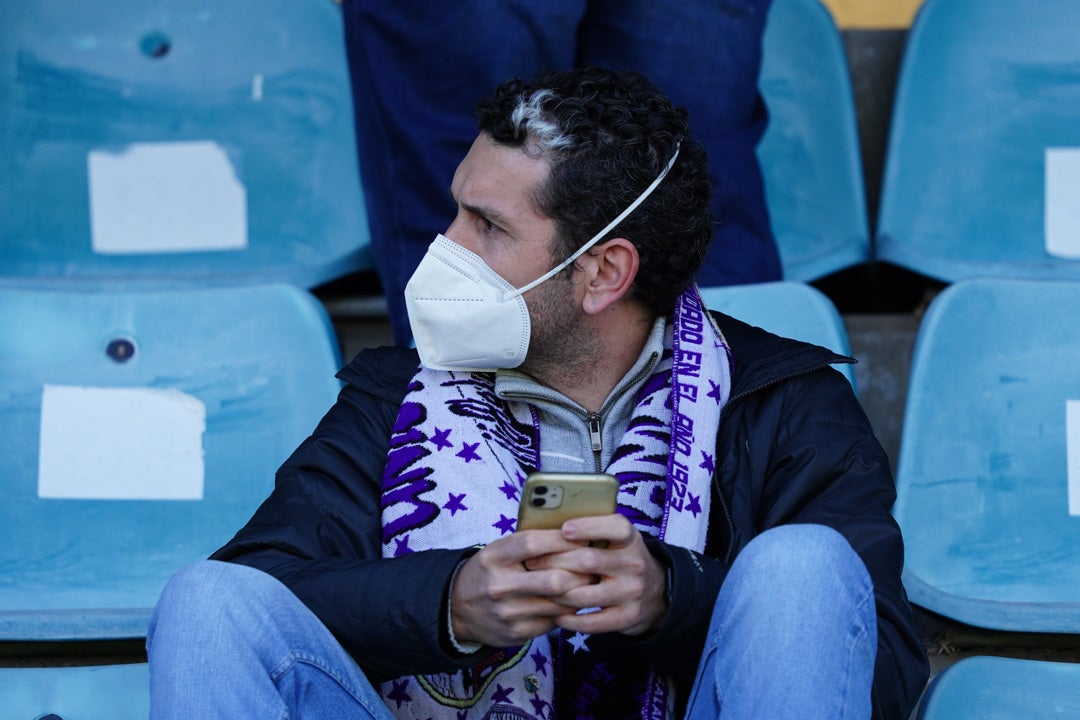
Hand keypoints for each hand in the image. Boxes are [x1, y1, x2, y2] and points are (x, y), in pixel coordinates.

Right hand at [449, 528, 595, 647]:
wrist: (457, 608)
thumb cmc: (489, 571)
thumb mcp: (498, 551)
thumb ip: (528, 544)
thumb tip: (572, 534)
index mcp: (493, 557)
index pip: (532, 543)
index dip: (561, 539)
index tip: (581, 536)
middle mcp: (499, 585)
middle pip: (553, 579)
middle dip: (580, 572)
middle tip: (595, 565)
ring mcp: (508, 612)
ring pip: (559, 603)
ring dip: (580, 593)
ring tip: (591, 582)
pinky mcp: (517, 633)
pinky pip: (554, 621)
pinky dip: (567, 610)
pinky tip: (572, 601)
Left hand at [525, 514, 668, 636]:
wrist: (654, 594)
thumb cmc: (621, 560)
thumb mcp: (617, 541)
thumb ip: (593, 533)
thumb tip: (548, 525)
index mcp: (630, 540)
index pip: (616, 527)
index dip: (589, 527)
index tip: (564, 529)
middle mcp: (634, 564)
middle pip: (589, 561)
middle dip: (554, 562)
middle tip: (531, 563)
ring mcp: (632, 592)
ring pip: (585, 594)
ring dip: (557, 593)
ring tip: (539, 589)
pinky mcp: (627, 617)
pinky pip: (592, 622)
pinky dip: (570, 619)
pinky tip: (556, 613)